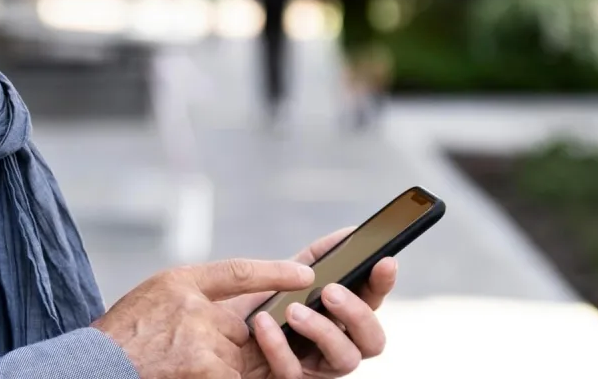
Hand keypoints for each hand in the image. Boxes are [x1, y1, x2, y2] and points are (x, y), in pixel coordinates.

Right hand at [93, 259, 315, 377]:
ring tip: (175, 365)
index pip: (238, 272)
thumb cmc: (120, 339)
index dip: (275, 272)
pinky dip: (217, 377)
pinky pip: (232, 377)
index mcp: (179, 283)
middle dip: (222, 347)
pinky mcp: (208, 371)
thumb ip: (192, 299)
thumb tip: (236, 317)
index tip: (306, 275)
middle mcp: (194, 307)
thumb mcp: (152, 300)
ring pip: (235, 359)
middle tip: (183, 354)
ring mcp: (202, 341)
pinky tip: (183, 373)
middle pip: (238, 329)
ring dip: (216, 369)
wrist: (92, 369)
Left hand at [225, 228, 398, 378]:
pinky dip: (279, 345)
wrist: (212, 333)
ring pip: (345, 360)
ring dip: (323, 331)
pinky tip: (262, 323)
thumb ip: (317, 257)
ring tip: (294, 309)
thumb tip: (350, 233)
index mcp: (341, 316)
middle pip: (373, 339)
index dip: (383, 283)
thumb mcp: (285, 275)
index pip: (373, 301)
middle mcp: (337, 344)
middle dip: (357, 314)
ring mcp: (317, 367)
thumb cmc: (256, 304)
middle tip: (331, 291)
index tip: (384, 261)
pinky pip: (293, 372)